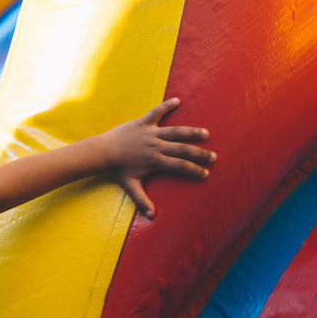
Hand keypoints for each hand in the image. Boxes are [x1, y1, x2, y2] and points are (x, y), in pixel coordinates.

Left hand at [100, 97, 214, 218]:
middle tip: (213, 157)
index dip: (194, 170)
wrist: (103, 151)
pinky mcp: (143, 122)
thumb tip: (151, 217)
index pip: (179, 166)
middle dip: (200, 153)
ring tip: (206, 133)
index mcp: (155, 161)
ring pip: (175, 131)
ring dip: (191, 132)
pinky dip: (166, 105)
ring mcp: (150, 133)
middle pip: (182, 149)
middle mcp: (155, 146)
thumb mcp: (130, 185)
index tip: (205, 173)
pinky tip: (177, 100)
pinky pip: (156, 112)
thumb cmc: (118, 169)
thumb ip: (141, 200)